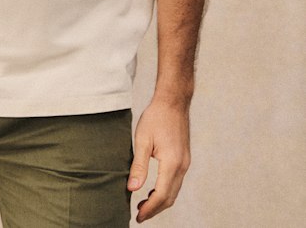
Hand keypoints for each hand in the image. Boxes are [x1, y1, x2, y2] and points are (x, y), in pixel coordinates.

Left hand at [127, 98, 190, 222]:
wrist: (173, 102)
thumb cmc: (156, 117)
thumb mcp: (142, 140)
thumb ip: (138, 166)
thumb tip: (132, 188)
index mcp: (172, 163)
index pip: (161, 195)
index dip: (150, 209)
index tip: (138, 217)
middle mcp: (182, 166)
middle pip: (170, 197)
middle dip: (155, 209)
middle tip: (139, 215)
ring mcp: (185, 163)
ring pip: (174, 190)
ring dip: (160, 201)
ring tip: (144, 204)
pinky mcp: (184, 158)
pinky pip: (176, 181)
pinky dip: (166, 190)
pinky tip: (153, 189)